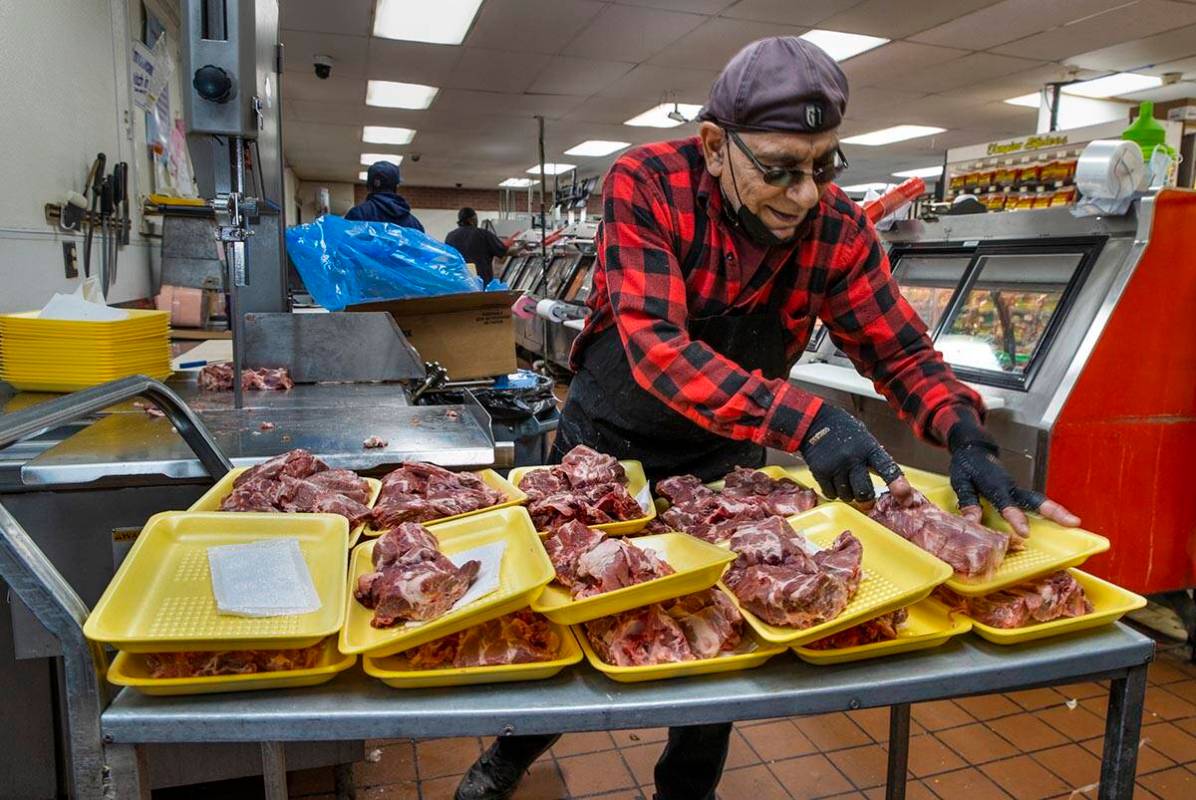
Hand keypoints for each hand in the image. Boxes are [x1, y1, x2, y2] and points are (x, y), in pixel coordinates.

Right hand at [799, 404, 912, 504]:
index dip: (898, 485)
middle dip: (867, 499)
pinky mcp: (820, 471)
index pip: (887, 468)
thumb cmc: (843, 430)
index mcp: (869, 448)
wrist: (814, 421)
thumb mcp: (864, 439)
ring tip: (845, 481)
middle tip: (866, 498)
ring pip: (847, 496)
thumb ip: (873, 458)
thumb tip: (890, 482)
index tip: (905, 498)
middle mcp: (853, 458)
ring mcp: (836, 465)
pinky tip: (834, 480)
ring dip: (849, 494)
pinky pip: (831, 493)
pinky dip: (834, 491)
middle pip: (864, 492)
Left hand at [948, 421, 1079, 536]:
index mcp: (994, 485)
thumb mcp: (960, 482)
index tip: (1026, 533)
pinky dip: (1047, 511)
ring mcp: (1016, 488)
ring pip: (1038, 500)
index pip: (1006, 504)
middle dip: (1053, 511)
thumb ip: (968, 502)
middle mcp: (1010, 487)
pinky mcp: (1017, 491)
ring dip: (1056, 511)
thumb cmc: (966, 465)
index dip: (1016, 518)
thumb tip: (972, 522)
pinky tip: (1058, 520)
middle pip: (1034, 499)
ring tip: (1074, 522)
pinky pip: (1033, 502)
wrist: (974, 448)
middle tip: (1072, 522)